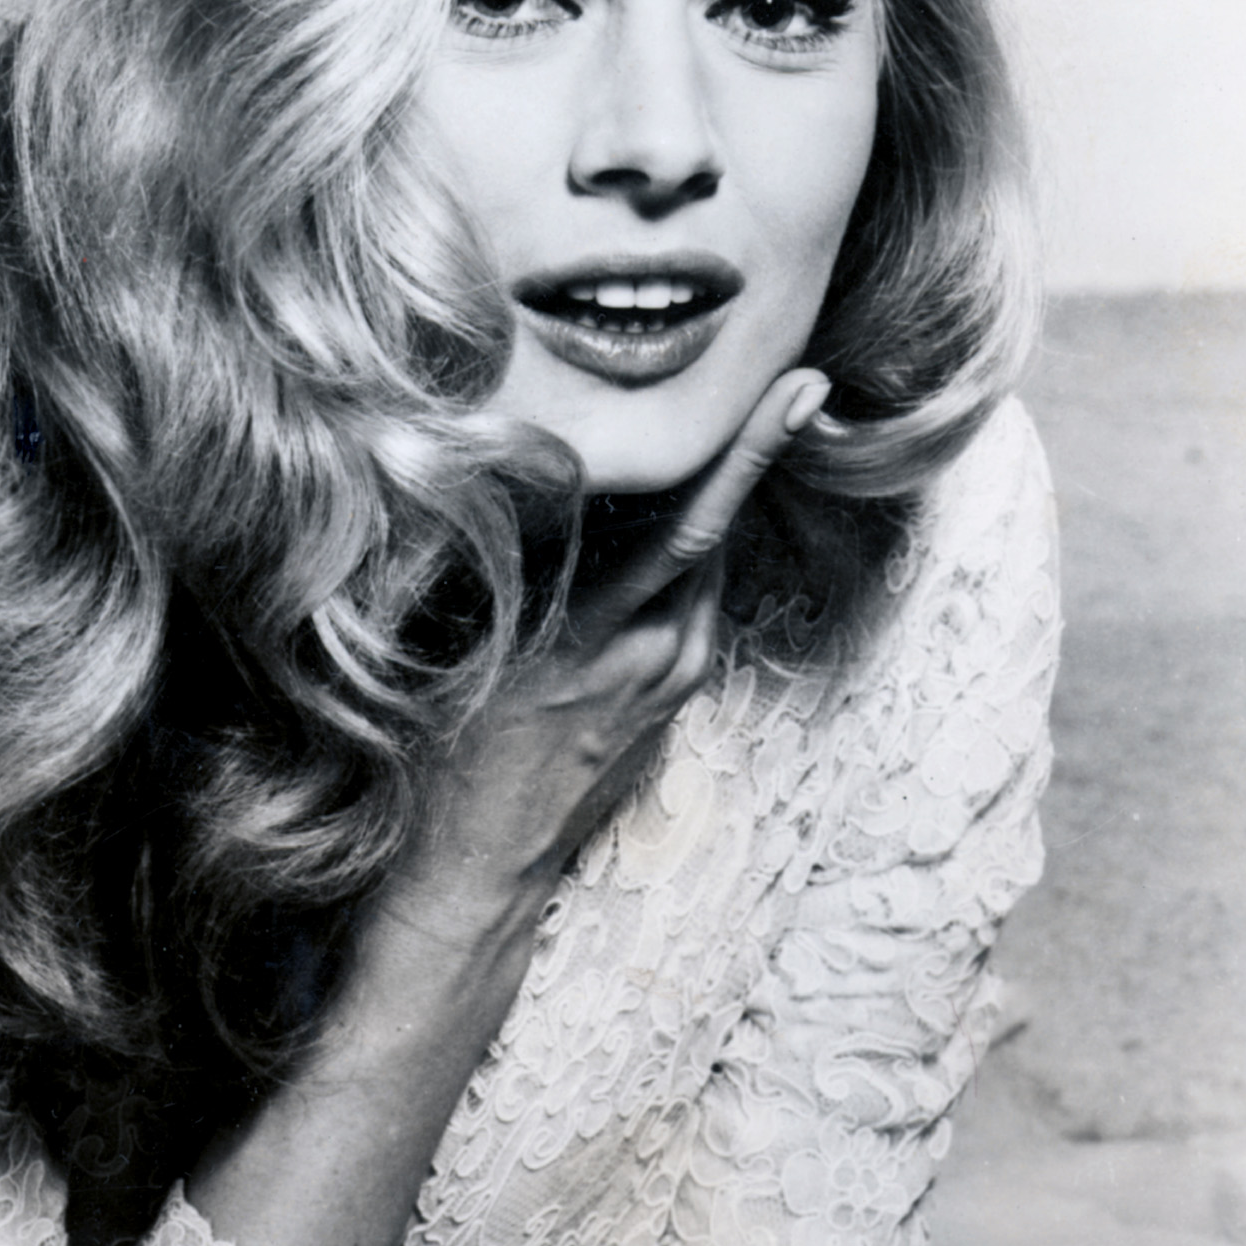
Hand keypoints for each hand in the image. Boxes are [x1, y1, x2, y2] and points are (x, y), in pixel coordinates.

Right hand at [399, 364, 828, 930]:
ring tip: (729, 436)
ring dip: (710, 506)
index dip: (748, 451)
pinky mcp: (671, 699)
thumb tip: (542, 474)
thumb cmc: (447, 753)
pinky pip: (687, 605)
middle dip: (744, 455)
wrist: (479, 866)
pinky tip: (657, 529)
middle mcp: (654, 654)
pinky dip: (681, 559)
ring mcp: (670, 680)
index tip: (798, 387)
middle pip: (714, 531)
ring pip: (704, 568)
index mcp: (599, 634)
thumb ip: (517, 564)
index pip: (692, 521)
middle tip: (785, 378)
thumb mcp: (468, 646)